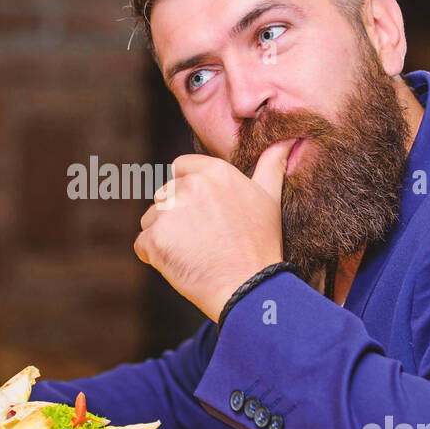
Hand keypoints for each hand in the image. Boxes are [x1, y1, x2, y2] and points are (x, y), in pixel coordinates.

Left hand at [134, 139, 296, 320]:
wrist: (249, 289)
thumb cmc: (260, 245)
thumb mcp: (270, 198)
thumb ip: (271, 165)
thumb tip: (287, 139)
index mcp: (215, 172)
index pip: (179, 168)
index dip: (186, 192)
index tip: (202, 215)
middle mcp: (190, 186)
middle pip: (163, 197)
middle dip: (175, 218)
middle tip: (204, 241)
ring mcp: (170, 212)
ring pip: (150, 220)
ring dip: (165, 238)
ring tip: (195, 254)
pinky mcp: (155, 238)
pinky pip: (142, 245)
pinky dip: (155, 258)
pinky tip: (182, 265)